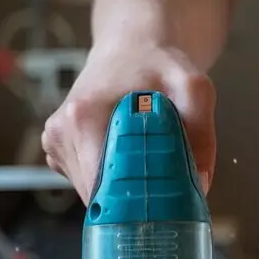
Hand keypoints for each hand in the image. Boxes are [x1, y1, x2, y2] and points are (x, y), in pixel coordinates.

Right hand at [41, 42, 216, 203]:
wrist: (133, 46)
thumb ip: (202, 133)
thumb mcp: (194, 88)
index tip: (161, 212)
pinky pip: (87, 180)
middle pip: (96, 195)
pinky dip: (111, 179)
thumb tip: (199, 184)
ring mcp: (56, 142)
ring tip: (148, 164)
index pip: (100, 189)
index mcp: (83, 119)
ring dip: (122, 190)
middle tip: (165, 189)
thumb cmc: (160, 64)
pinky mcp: (59, 148)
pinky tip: (128, 156)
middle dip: (131, 200)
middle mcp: (61, 132)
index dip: (132, 208)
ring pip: (92, 192)